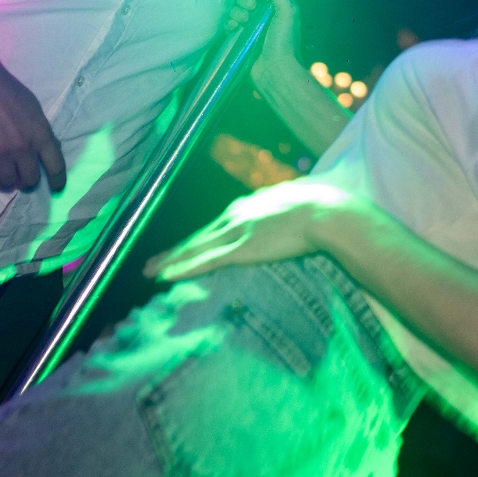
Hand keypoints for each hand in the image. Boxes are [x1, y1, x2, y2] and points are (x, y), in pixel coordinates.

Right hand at [0, 55, 67, 192]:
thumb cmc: (6, 90)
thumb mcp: (34, 108)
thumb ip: (41, 131)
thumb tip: (51, 149)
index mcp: (41, 134)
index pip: (56, 166)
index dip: (57, 181)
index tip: (55, 188)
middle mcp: (23, 147)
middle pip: (30, 180)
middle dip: (25, 181)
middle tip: (17, 176)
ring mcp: (0, 153)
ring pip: (7, 184)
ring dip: (4, 182)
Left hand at [143, 178, 353, 281]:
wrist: (327, 212)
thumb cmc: (324, 206)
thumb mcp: (302, 201)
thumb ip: (289, 207)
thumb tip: (293, 207)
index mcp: (251, 204)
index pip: (218, 224)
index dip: (200, 237)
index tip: (187, 245)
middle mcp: (236, 215)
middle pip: (199, 235)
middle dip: (175, 250)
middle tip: (153, 261)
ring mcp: (236, 232)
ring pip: (195, 248)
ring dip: (170, 260)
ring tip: (150, 271)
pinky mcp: (240, 250)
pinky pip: (205, 262)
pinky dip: (183, 269)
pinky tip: (165, 276)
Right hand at [226, 0, 303, 89]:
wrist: (274, 70)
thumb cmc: (284, 41)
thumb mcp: (287, 11)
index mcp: (277, 7)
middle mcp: (263, 15)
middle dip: (244, 0)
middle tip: (250, 9)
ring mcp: (250, 27)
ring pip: (235, 10)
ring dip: (236, 12)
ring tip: (243, 22)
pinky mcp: (239, 38)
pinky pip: (229, 24)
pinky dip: (229, 23)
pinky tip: (234, 28)